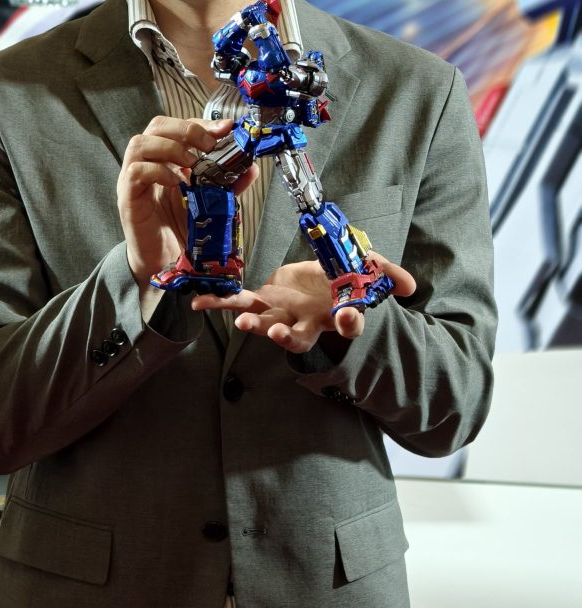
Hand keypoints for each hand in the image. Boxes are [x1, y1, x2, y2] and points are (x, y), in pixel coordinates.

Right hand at [117, 116, 256, 288]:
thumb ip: (228, 184)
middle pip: (157, 125)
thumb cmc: (182, 230)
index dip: (201, 123)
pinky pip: (136, 171)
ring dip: (170, 147)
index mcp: (167, 159)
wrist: (165, 264)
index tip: (225, 128)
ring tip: (191, 164)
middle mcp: (148, 163)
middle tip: (209, 144)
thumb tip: (251, 167)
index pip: (179, 127)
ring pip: (140, 143)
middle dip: (186, 129)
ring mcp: (133, 179)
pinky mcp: (128, 198)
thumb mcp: (210, 202)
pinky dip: (157, 171)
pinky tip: (175, 182)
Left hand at [191, 254, 415, 351]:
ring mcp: (284, 314)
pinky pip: (240, 304)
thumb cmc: (348, 282)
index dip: (350, 322)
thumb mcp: (372, 272)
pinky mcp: (265, 300)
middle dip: (288, 337)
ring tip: (242, 322)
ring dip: (254, 324)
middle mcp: (310, 322)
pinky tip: (198, 303)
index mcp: (338, 315)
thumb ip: (388, 276)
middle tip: (278, 334)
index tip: (350, 316)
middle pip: (300, 337)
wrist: (324, 287)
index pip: (349, 324)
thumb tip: (410, 286)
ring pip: (267, 324)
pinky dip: (218, 303)